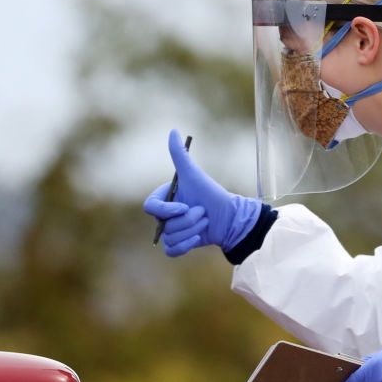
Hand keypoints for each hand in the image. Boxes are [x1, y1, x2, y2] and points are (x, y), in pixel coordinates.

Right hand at [143, 130, 261, 256]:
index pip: (151, 208)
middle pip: (164, 225)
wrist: (230, 217)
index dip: (167, 210)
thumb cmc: (211, 194)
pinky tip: (198, 238)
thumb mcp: (194, 174)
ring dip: (192, 230)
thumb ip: (180, 155)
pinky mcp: (178, 245)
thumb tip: (173, 131)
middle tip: (203, 212)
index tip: (184, 206)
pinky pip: (172, 250)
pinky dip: (186, 245)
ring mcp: (170, 231)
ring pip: (171, 237)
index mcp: (164, 199)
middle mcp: (165, 215)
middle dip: (187, 220)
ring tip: (205, 221)